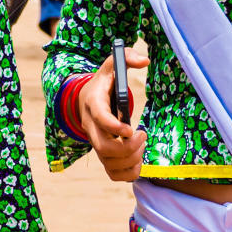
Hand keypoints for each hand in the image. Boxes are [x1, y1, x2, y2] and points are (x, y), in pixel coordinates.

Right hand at [77, 49, 147, 180]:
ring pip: (109, 163)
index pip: (100, 119)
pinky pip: (113, 174)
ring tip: (141, 145)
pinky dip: (129, 173)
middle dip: (128, 147)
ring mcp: (96, 144)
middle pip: (104, 147)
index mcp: (93, 104)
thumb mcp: (112, 64)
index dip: (114, 127)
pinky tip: (138, 159)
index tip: (132, 129)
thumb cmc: (105, 82)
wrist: (87, 99)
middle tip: (142, 134)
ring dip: (131, 159)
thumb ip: (127, 57)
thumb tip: (144, 61)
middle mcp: (91, 127)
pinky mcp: (103, 157)